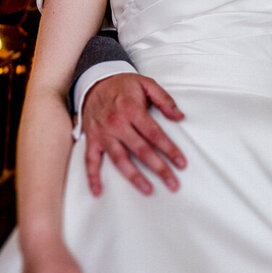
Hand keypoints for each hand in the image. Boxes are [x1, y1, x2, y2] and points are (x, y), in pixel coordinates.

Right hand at [81, 73, 185, 195]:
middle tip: (173, 184)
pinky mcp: (92, 139)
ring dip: (134, 177)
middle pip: (141, 150)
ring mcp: (103, 133)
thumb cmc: (123, 85)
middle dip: (159, 168)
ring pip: (119, 159)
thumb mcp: (146, 84)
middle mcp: (117, 124)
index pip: (155, 134)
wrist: (95, 81)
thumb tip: (180, 116)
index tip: (181, 164)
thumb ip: (165, 100)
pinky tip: (98, 191)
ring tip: (148, 190)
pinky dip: (92, 177)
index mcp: (132, 110)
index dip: (169, 150)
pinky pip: (90, 160)